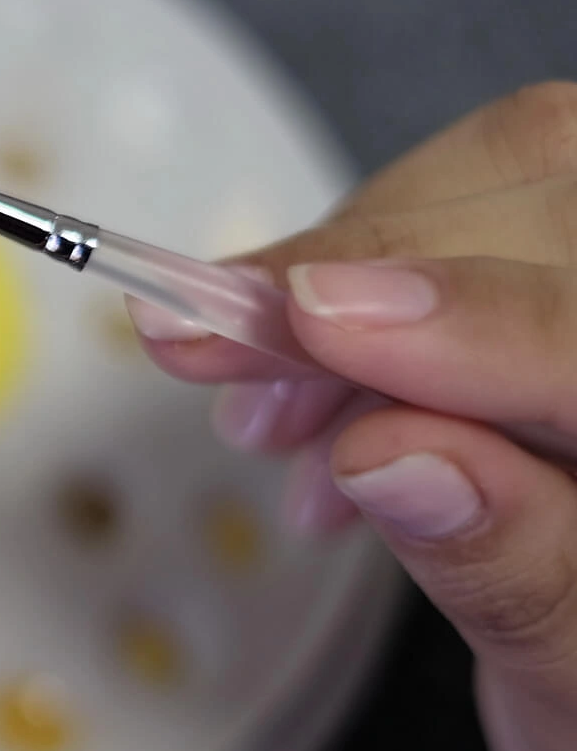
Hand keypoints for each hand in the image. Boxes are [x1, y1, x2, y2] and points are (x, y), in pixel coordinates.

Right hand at [130, 81, 576, 750]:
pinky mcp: (561, 284)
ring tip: (260, 413)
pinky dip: (359, 300)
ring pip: (503, 180)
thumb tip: (394, 456)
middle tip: (208, 338)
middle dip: (365, 267)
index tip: (309, 319)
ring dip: (346, 281)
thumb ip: (515, 570)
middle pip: (550, 195)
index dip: (465, 319)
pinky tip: (314, 410)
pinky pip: (473, 222)